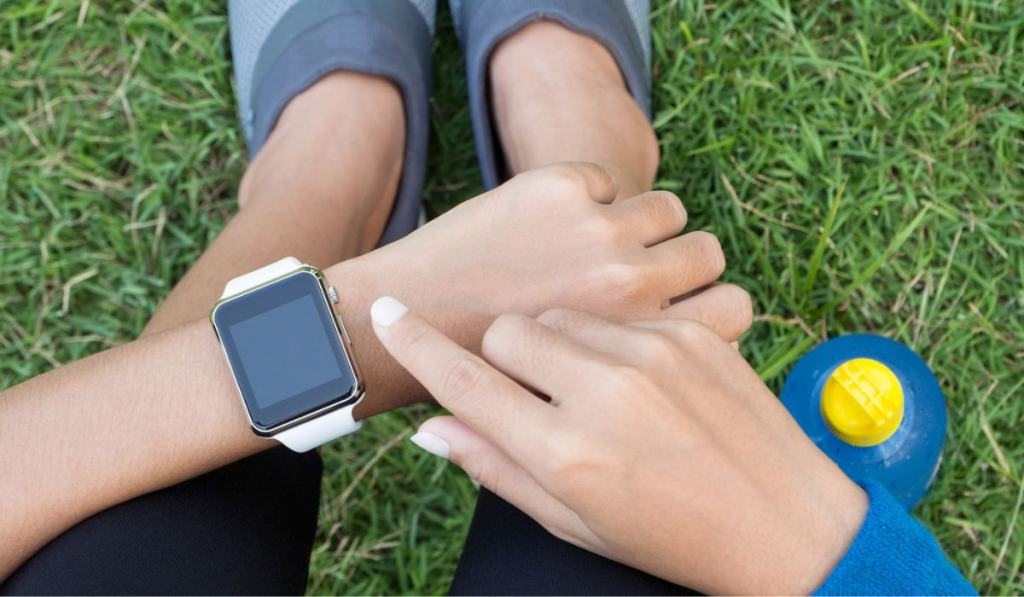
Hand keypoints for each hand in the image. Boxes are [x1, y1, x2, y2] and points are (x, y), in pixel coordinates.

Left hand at [329, 162, 751, 415]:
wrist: (400, 317)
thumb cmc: (486, 387)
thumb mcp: (563, 441)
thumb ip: (653, 392)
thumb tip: (706, 365)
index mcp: (640, 354)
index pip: (735, 308)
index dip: (711, 307)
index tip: (686, 311)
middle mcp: (627, 288)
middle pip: (707, 250)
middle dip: (681, 263)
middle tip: (640, 279)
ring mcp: (593, 232)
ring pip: (668, 208)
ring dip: (645, 226)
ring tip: (603, 250)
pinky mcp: (559, 186)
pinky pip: (611, 180)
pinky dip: (594, 199)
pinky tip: (558, 231)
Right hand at [371, 298, 866, 594]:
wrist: (787, 526)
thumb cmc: (673, 537)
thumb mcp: (574, 522)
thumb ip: (497, 469)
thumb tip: (429, 430)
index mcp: (566, 454)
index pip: (464, 381)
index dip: (415, 344)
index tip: (385, 313)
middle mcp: (605, 394)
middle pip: (510, 331)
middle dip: (504, 355)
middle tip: (531, 393)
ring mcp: (654, 355)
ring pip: (563, 315)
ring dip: (557, 344)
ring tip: (591, 392)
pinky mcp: (691, 336)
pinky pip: (619, 315)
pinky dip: (610, 341)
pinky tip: (637, 382)